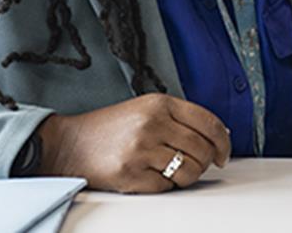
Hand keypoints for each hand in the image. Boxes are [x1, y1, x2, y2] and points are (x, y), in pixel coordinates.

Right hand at [33, 92, 232, 192]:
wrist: (68, 145)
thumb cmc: (108, 129)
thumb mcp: (144, 109)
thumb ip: (179, 118)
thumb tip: (218, 135)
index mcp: (159, 104)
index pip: (209, 122)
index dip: (223, 142)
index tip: (223, 153)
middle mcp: (152, 124)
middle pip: (202, 149)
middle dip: (204, 162)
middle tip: (194, 164)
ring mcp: (141, 149)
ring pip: (189, 171)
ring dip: (187, 176)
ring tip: (171, 171)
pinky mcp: (131, 174)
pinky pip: (167, 186)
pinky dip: (164, 185)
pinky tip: (150, 175)